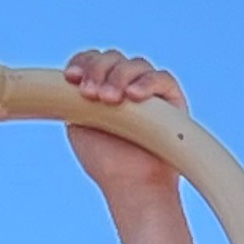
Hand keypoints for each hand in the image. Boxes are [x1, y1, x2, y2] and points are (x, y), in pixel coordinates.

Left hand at [59, 49, 184, 201]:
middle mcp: (128, 86)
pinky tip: (134, 97)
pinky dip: (147, 82)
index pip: (94, 60)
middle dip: (98, 71)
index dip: (82, 62)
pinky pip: (163, 78)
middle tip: (90, 96)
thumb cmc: (105, 162)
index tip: (71, 78)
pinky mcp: (174, 101)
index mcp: (103, 88)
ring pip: (136, 63)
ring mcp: (152, 92)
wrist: (131, 186)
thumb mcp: (78, 123)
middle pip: (112, 57)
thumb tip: (69, 74)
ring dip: (118, 77)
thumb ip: (73, 96)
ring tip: (109, 101)